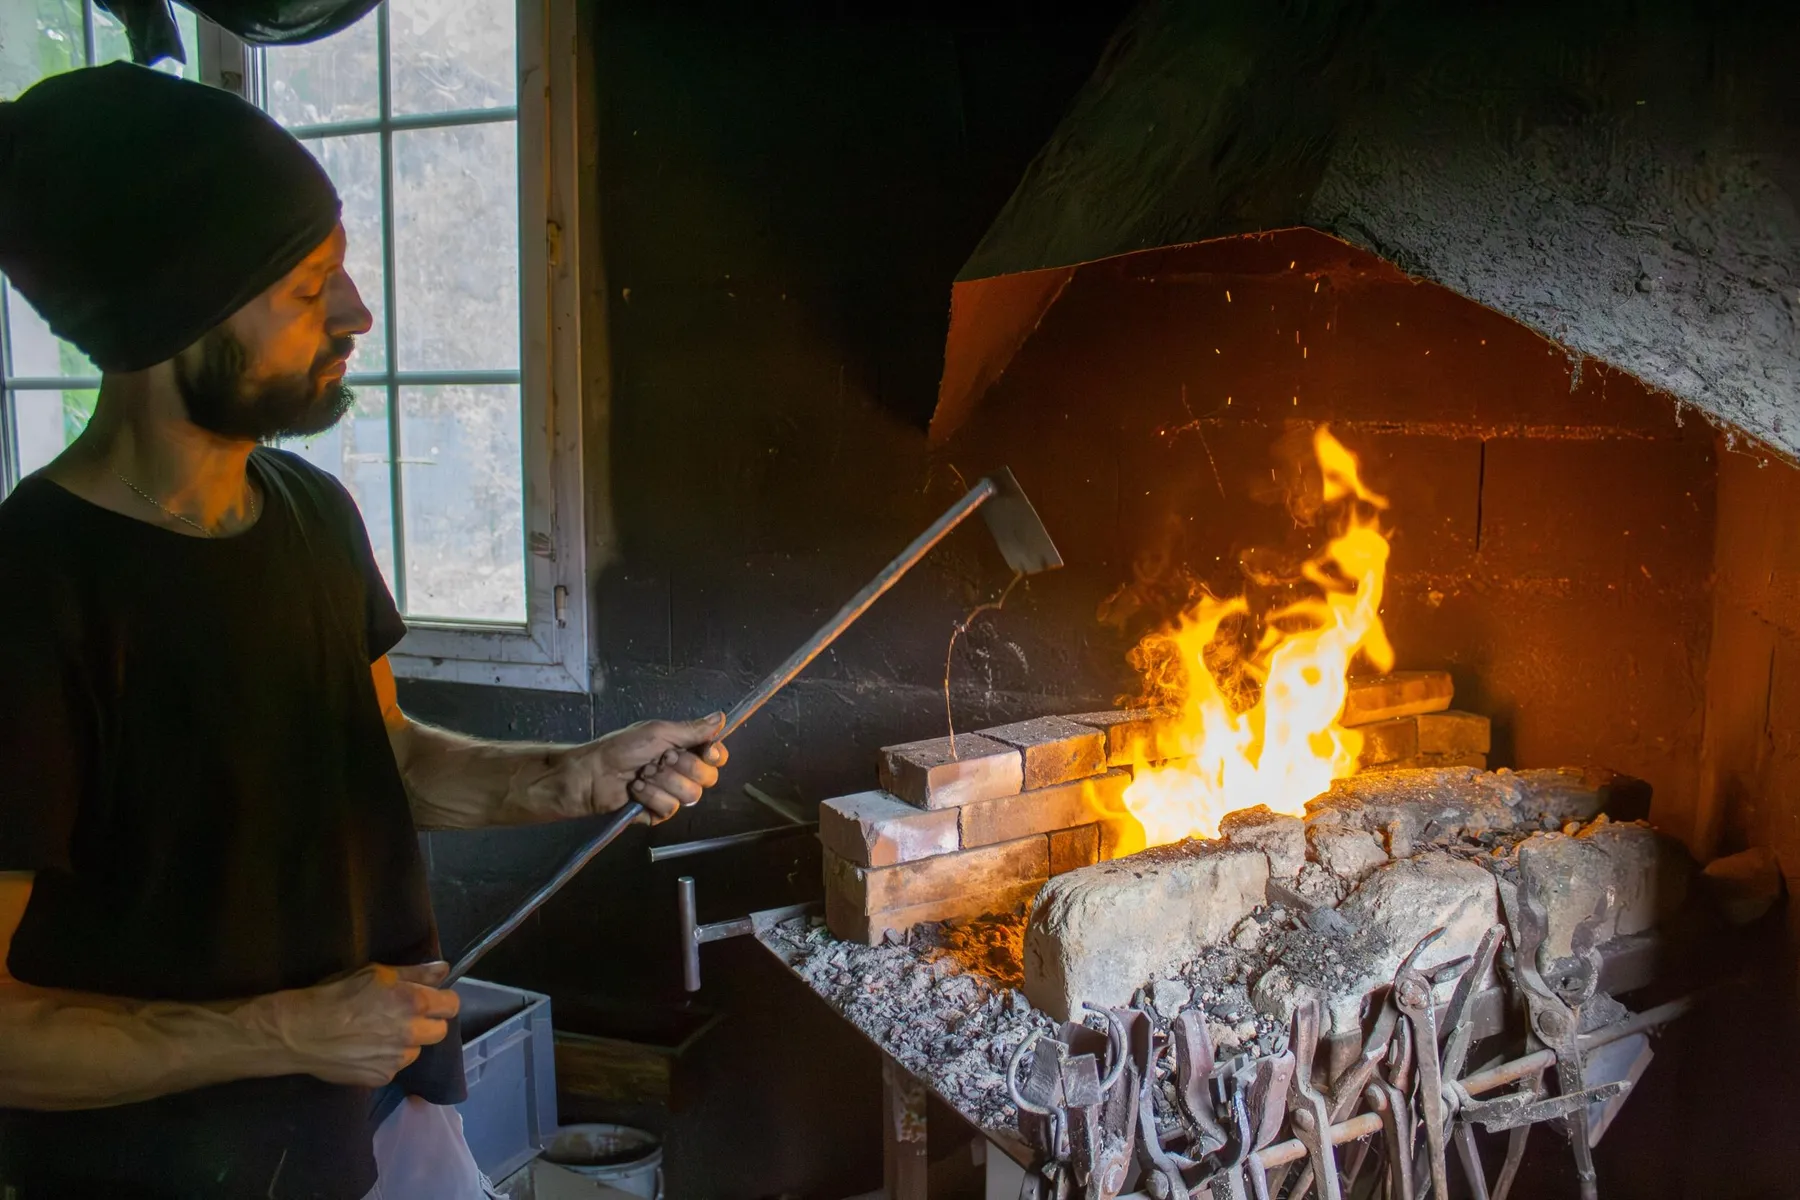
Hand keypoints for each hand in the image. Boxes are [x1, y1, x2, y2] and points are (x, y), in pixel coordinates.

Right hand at [257, 961, 460, 1086]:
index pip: (451, 1005)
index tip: (432, 999)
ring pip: (417, 1050)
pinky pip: (395, 1067)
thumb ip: (416, 973)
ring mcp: (398, 1059)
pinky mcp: (382, 1078)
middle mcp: (411, 1033)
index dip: (442, 1001)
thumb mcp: (377, 973)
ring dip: (407, 1043)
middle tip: (406, 1017)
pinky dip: (387, 1060)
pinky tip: (366, 1050)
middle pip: (440, 1031)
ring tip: (380, 1034)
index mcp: (414, 1003)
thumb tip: (444, 970)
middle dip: (429, 1023)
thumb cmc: (338, 994)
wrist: (302, 1032)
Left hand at [553, 713, 729, 822]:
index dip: (715, 756)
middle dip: (682, 767)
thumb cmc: (621, 748)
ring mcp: (671, 794)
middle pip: (707, 778)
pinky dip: (651, 796)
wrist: (592, 774)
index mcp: (684, 749)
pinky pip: (669, 808)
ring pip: (690, 795)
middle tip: (659, 759)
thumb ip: (691, 729)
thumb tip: (720, 717)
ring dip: (662, 782)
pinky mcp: (659, 812)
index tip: (706, 751)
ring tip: (642, 774)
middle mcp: (682, 772)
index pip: (716, 757)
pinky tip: (636, 789)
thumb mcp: (657, 732)